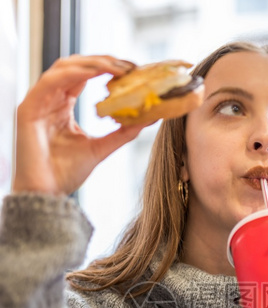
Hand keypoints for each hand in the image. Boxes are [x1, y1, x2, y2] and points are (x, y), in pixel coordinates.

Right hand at [13, 55, 146, 195]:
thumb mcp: (100, 149)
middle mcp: (49, 99)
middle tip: (128, 66)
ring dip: (92, 63)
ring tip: (116, 67)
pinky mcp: (28, 108)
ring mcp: (38, 102)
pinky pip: (50, 81)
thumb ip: (122, 133)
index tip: (132, 70)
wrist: (45, 194)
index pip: (84, 76)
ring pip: (64, 67)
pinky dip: (73, 73)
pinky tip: (94, 73)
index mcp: (62, 105)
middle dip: (103, 61)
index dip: (107, 68)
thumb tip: (148, 118)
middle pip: (75, 66)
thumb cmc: (65, 174)